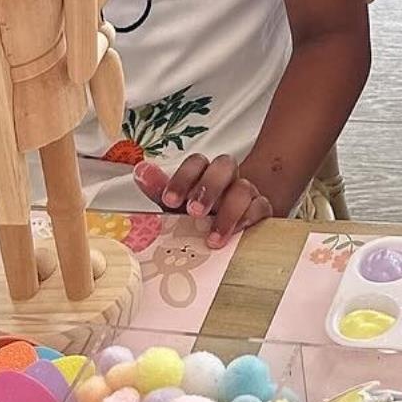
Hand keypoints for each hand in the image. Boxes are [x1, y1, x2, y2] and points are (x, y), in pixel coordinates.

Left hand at [135, 154, 272, 246]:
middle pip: (224, 165)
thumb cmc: (200, 217)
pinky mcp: (261, 209)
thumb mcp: (178, 205)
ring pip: (243, 189)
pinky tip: (236, 234)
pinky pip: (260, 208)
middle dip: (209, 187)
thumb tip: (140, 170)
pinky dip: (248, 220)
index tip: (170, 200)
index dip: (183, 178)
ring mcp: (246, 192)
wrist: (233, 229)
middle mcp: (227, 178)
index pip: (197, 162)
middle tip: (194, 212)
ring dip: (227, 213)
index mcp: (204, 174)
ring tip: (213, 238)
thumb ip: (160, 188)